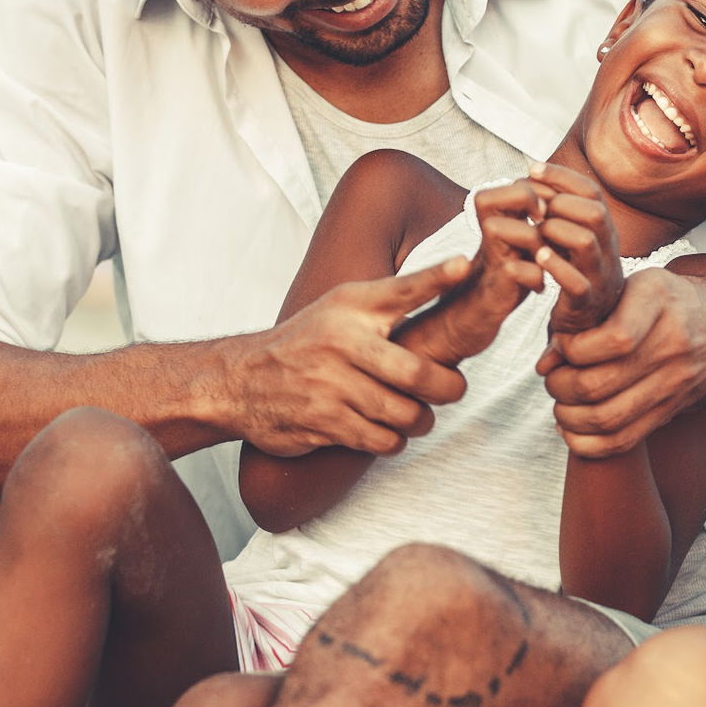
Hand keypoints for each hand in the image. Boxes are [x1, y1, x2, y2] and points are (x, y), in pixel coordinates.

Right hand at [227, 258, 476, 457]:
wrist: (241, 379)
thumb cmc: (309, 339)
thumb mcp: (345, 305)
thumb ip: (396, 294)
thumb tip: (461, 269)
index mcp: (351, 307)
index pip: (401, 290)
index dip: (436, 276)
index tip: (464, 265)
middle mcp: (341, 342)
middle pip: (417, 373)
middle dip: (448, 387)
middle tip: (455, 388)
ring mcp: (330, 384)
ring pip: (404, 413)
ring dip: (421, 419)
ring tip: (419, 413)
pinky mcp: (322, 422)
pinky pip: (380, 440)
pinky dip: (393, 440)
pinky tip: (389, 431)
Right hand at [405, 180, 549, 365]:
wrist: (464, 326)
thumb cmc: (498, 284)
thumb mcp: (516, 249)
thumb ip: (530, 225)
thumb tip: (559, 200)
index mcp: (495, 223)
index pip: (512, 183)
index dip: (537, 189)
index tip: (548, 212)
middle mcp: (487, 237)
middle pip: (501, 194)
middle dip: (530, 202)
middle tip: (544, 224)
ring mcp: (488, 263)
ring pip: (509, 230)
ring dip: (537, 243)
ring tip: (546, 261)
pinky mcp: (493, 292)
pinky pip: (518, 271)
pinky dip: (536, 278)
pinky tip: (539, 289)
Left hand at [523, 162, 624, 334]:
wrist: (588, 326)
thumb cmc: (575, 274)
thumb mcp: (573, 239)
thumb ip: (562, 212)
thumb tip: (535, 172)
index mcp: (605, 231)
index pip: (591, 192)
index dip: (562, 176)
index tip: (532, 169)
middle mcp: (608, 250)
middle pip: (595, 212)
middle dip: (560, 204)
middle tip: (536, 210)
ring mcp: (599, 276)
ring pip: (587, 241)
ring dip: (555, 230)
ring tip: (537, 233)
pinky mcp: (586, 303)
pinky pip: (576, 282)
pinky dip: (555, 267)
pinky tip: (538, 258)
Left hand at [540, 267, 705, 457]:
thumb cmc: (670, 301)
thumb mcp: (637, 285)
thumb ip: (590, 314)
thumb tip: (544, 360)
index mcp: (659, 302)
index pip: (613, 339)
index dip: (573, 349)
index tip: (561, 346)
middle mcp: (672, 344)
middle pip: (600, 383)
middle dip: (560, 386)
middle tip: (552, 378)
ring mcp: (675, 383)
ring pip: (607, 418)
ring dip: (569, 416)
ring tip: (560, 403)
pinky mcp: (672, 411)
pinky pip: (623, 440)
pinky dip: (587, 443)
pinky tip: (572, 429)